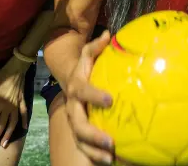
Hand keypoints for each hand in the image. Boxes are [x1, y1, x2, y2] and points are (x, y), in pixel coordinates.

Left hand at [0, 56, 30, 152]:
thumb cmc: (0, 76)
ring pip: (13, 124)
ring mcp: (17, 105)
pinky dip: (24, 121)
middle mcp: (8, 108)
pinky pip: (24, 113)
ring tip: (3, 145)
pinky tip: (24, 128)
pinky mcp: (22, 101)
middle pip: (1, 127)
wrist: (16, 67)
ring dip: (8, 135)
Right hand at [65, 30, 114, 164]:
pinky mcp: (80, 134)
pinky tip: (114, 160)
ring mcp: (74, 122)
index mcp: (76, 87)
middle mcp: (72, 107)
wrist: (72, 83)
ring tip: (110, 157)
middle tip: (110, 140)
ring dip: (94, 150)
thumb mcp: (88, 55)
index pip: (82, 91)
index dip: (94, 95)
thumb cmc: (86, 68)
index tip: (110, 100)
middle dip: (92, 133)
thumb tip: (108, 34)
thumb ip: (96, 46)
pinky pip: (86, 148)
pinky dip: (97, 156)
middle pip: (77, 123)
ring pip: (80, 140)